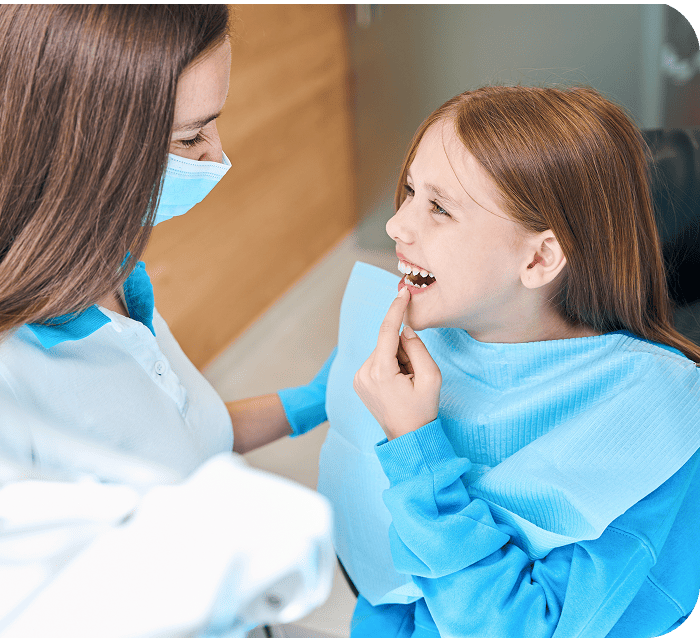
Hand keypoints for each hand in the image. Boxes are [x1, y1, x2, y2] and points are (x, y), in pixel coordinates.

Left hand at [353, 287, 441, 439]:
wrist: (408, 437)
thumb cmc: (422, 409)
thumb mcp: (431, 377)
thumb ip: (418, 348)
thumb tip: (405, 330)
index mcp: (380, 371)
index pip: (388, 331)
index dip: (396, 309)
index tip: (403, 292)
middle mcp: (364, 372)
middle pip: (387, 343)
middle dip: (404, 350)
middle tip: (414, 373)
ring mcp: (358, 378)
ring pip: (382, 352)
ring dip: (397, 359)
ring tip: (405, 382)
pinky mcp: (358, 381)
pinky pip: (377, 361)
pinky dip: (389, 365)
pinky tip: (396, 384)